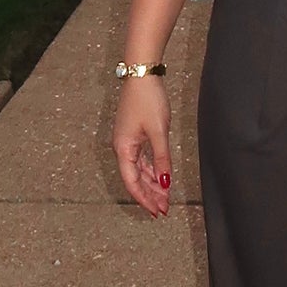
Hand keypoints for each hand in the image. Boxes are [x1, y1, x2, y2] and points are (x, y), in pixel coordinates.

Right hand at [112, 74, 171, 216]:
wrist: (142, 75)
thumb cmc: (148, 100)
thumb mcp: (159, 132)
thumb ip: (162, 159)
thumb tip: (165, 183)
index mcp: (123, 149)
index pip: (132, 182)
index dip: (145, 199)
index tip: (157, 211)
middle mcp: (122, 148)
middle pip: (135, 179)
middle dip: (150, 195)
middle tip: (164, 209)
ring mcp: (127, 141)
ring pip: (139, 170)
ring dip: (151, 184)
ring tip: (164, 197)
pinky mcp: (134, 134)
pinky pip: (141, 159)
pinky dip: (151, 170)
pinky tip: (161, 178)